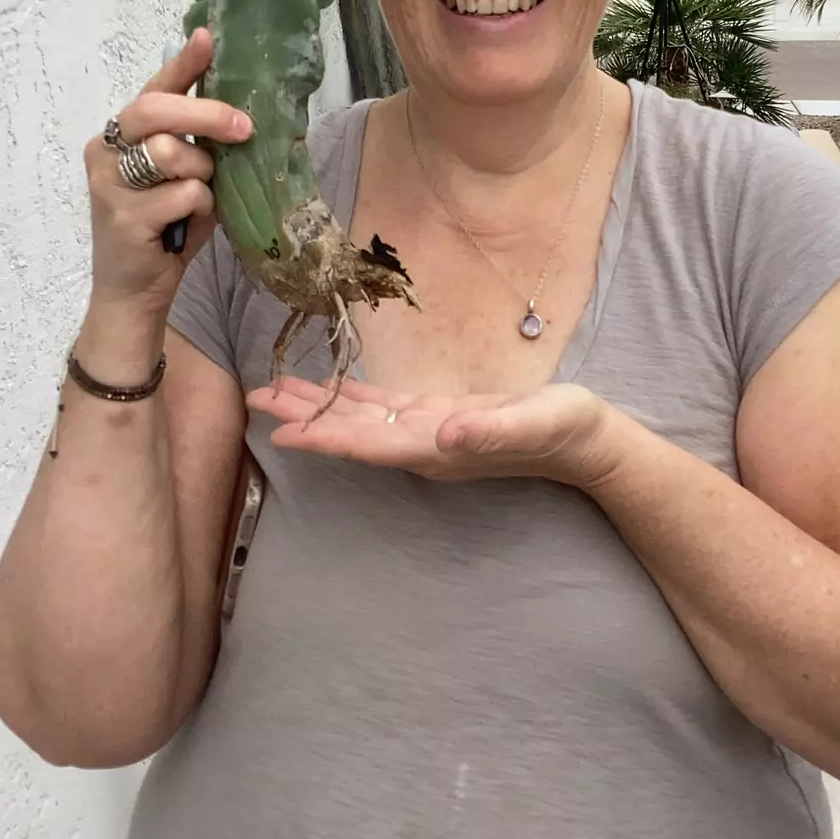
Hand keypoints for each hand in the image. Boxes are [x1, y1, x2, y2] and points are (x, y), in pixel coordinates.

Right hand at [84, 30, 252, 312]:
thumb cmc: (164, 230)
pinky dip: (199, 208)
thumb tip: (243, 115)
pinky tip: (187, 226)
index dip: (182, 64)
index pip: (152, 89)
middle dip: (206, 114)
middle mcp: (106, 151)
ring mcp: (109, 183)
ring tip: (199, 197)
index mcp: (121, 135)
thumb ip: (198, 148)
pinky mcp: (122, 216)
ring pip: (172, 152)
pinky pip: (183, 193)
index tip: (207, 37)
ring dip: (202, 174)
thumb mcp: (183, 179)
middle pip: (155, 110)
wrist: (133, 292)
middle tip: (245, 128)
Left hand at [245, 375, 614, 488]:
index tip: (281, 431)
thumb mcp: (535, 422)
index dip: (324, 437)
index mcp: (439, 449)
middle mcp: (424, 446)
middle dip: (304, 416)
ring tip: (274, 390)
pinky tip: (329, 389)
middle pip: (352, 432)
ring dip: (319, 405)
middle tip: (254, 399)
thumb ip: (492, 429)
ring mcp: (428, 434)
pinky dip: (352, 398)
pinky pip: (383, 409)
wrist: (585, 441)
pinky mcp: (438, 418)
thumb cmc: (564, 429)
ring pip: (361, 420)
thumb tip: (445, 433)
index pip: (369, 444)